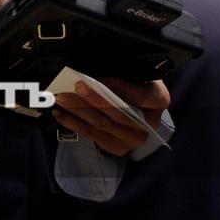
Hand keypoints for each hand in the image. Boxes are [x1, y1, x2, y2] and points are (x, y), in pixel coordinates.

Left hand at [53, 77, 169, 156]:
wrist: (139, 108)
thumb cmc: (135, 85)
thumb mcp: (136, 74)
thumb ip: (122, 73)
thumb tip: (97, 72)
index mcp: (159, 100)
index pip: (141, 95)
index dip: (120, 88)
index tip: (99, 79)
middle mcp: (149, 124)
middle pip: (118, 113)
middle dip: (94, 99)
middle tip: (75, 87)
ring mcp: (133, 139)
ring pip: (102, 124)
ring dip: (79, 110)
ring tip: (62, 98)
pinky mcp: (117, 147)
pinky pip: (92, 134)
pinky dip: (74, 123)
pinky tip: (60, 112)